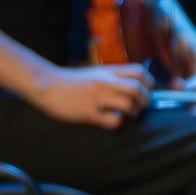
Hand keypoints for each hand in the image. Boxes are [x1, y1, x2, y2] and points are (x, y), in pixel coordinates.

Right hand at [34, 61, 151, 127]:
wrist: (47, 85)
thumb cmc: (71, 82)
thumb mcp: (95, 74)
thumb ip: (112, 78)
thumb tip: (133, 89)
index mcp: (108, 71)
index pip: (139, 71)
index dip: (149, 83)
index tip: (147, 91)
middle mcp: (105, 82)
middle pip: (138, 89)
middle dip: (145, 101)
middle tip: (140, 107)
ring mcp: (97, 97)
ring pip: (128, 105)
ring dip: (133, 113)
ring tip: (126, 115)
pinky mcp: (88, 112)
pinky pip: (112, 120)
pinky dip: (116, 123)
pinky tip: (109, 121)